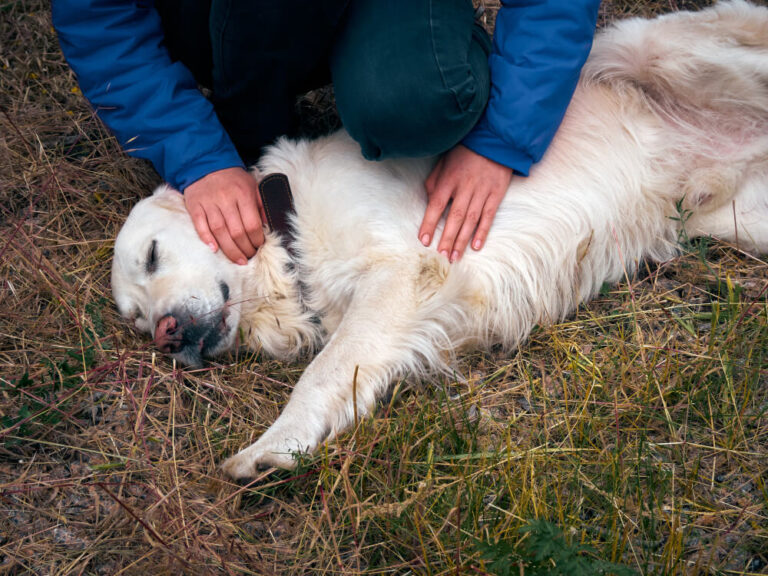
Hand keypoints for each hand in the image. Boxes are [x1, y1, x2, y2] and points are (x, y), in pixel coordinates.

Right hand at [184, 167, 265, 264]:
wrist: (207, 164)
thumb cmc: (234, 180)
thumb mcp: (253, 187)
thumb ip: (262, 205)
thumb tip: (269, 226)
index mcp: (243, 194)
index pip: (252, 224)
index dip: (257, 240)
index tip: (259, 247)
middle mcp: (226, 199)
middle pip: (236, 232)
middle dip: (245, 249)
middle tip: (249, 257)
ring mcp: (209, 203)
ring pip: (219, 232)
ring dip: (229, 250)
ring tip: (237, 260)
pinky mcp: (195, 206)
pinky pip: (200, 225)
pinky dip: (206, 238)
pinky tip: (214, 249)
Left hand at [419, 145, 511, 261]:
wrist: (494, 140)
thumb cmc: (464, 153)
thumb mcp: (443, 162)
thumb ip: (434, 183)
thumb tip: (429, 203)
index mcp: (449, 179)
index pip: (436, 205)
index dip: (430, 223)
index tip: (424, 241)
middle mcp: (465, 187)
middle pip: (454, 217)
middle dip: (447, 238)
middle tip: (441, 257)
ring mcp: (482, 191)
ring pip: (470, 220)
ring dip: (462, 240)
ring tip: (454, 256)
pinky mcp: (496, 194)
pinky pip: (488, 216)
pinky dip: (482, 231)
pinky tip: (475, 246)